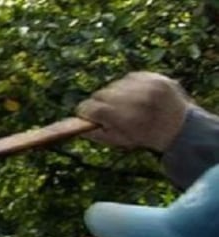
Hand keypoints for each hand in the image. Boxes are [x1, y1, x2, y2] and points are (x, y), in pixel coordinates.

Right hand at [76, 72, 190, 151]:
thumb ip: (95, 134)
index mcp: (122, 118)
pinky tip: (137, 96)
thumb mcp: (118, 141)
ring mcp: (144, 86)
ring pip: (114, 85)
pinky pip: (128, 78)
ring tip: (127, 105)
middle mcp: (132, 99)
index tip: (88, 116)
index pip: (88, 107)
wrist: (179, 126)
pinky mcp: (152, 77)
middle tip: (110, 112)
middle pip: (99, 95)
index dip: (86, 113)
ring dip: (116, 95)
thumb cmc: (145, 136)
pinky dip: (129, 86)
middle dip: (102, 104)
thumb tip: (75, 124)